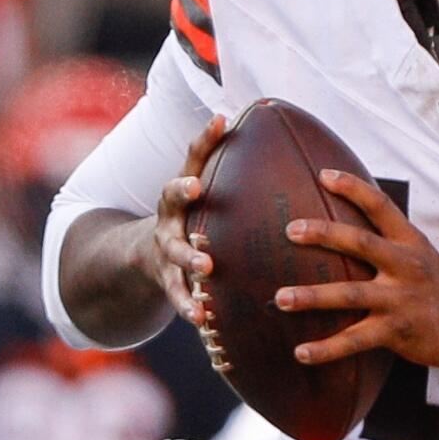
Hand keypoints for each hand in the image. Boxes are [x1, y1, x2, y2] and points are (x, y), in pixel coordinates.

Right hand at [148, 115, 225, 323]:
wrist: (149, 255)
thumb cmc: (197, 216)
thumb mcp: (209, 193)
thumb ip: (237, 170)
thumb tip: (289, 136)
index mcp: (186, 188)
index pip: (193, 157)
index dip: (204, 137)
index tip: (219, 120)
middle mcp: (171, 213)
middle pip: (171, 196)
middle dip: (181, 189)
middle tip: (195, 187)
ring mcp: (166, 246)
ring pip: (174, 250)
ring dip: (190, 256)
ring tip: (206, 265)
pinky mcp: (167, 278)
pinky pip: (176, 293)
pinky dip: (187, 305)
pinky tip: (201, 318)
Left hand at [276, 169, 438, 371]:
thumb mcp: (425, 258)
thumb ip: (392, 246)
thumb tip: (351, 234)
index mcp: (411, 243)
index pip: (381, 206)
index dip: (353, 188)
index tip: (324, 175)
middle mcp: (405, 266)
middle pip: (360, 243)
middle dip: (323, 235)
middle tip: (291, 230)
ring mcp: (400, 299)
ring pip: (350, 295)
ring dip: (312, 297)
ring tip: (281, 298)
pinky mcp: (397, 331)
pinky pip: (355, 340)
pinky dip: (326, 348)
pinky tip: (301, 352)